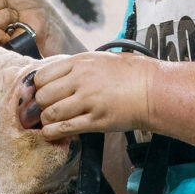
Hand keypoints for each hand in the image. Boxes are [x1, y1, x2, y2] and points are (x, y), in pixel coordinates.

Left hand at [30, 51, 157, 139]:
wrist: (154, 90)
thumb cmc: (133, 73)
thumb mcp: (102, 59)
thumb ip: (80, 66)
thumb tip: (60, 76)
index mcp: (80, 62)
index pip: (42, 75)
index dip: (39, 87)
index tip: (44, 93)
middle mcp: (81, 80)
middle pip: (43, 95)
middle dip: (42, 105)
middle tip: (47, 109)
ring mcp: (88, 100)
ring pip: (51, 113)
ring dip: (47, 121)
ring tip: (51, 122)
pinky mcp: (96, 120)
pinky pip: (65, 128)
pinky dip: (53, 133)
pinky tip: (52, 134)